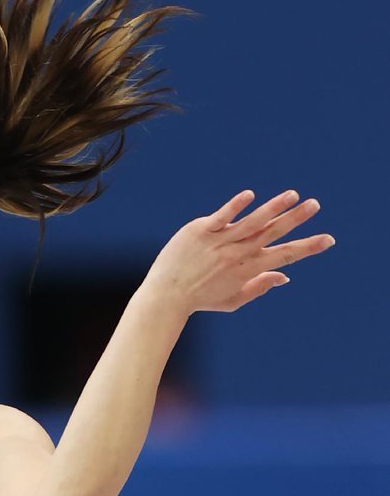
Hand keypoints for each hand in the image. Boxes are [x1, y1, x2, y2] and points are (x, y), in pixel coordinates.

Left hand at [143, 189, 334, 315]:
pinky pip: (221, 217)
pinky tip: (251, 195)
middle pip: (271, 234)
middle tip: (315, 205)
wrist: (166, 296)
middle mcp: (237, 254)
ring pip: (251, 222)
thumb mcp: (233, 300)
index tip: (328, 239)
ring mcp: (219, 241)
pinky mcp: (201, 231)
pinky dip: (236, 206)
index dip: (307, 248)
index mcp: (247, 270)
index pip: (284, 256)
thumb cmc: (201, 299)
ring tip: (293, 195)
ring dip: (273, 208)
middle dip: (295, 219)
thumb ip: (260, 287)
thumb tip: (285, 277)